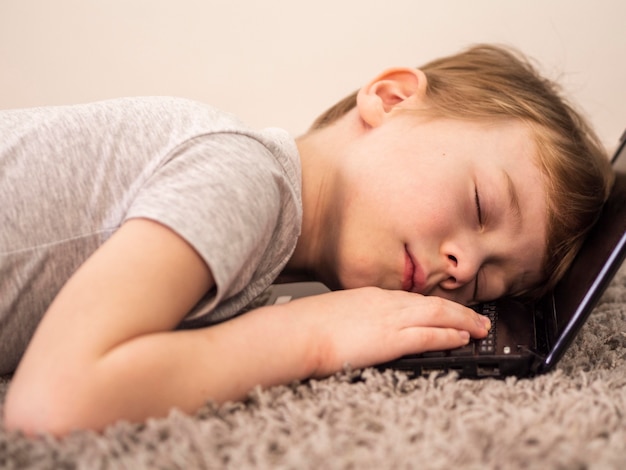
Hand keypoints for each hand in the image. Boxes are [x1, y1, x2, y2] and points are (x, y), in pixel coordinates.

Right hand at [277, 287, 490, 377]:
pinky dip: (448, 336)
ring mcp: (389, 319)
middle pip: (431, 303)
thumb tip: (353, 328)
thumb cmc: (305, 325)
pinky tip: (462, 339)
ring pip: (437, 316)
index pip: (411, 299)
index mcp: (369, 296)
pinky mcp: (391, 339)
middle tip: (477, 318)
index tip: (447, 310)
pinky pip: (428, 335)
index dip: (434, 305)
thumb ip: (350, 318)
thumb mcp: (331, 314)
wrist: (297, 331)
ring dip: (462, 322)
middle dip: (458, 311)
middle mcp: (384, 303)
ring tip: (480, 329)